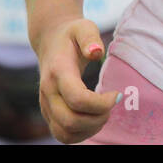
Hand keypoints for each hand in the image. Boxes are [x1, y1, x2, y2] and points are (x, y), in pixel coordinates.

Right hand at [35, 17, 119, 143]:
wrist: (50, 41)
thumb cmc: (72, 35)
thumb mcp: (84, 27)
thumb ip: (90, 37)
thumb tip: (96, 52)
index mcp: (58, 71)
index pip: (77, 99)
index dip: (101, 103)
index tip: (117, 94)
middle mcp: (47, 92)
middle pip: (70, 121)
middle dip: (97, 119)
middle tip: (112, 105)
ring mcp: (45, 106)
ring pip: (65, 133)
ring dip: (90, 129)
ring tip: (104, 112)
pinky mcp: (48, 114)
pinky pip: (63, 135)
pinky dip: (81, 134)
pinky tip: (95, 119)